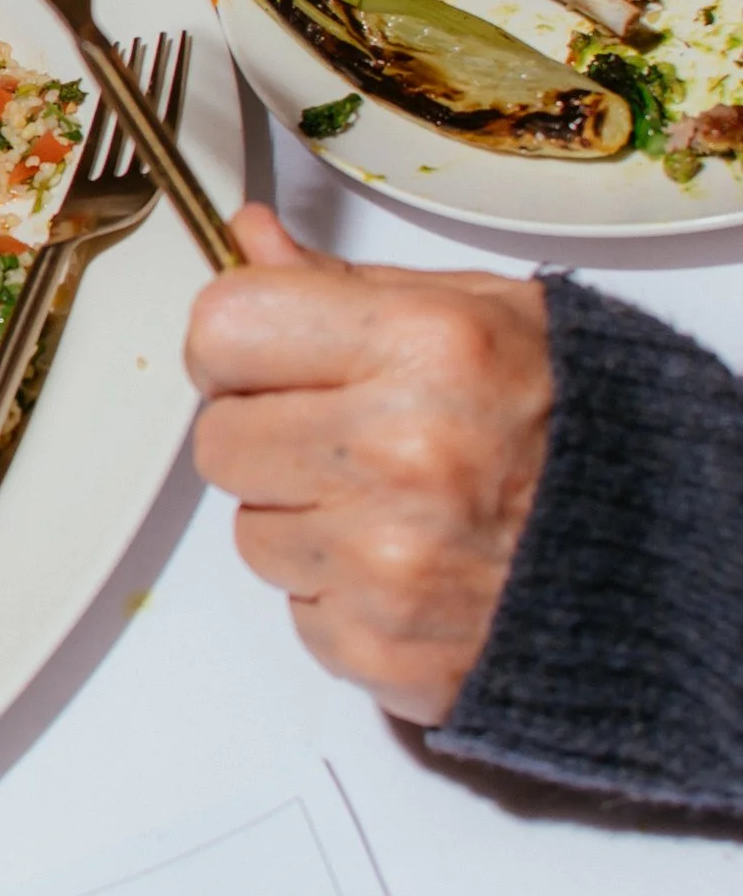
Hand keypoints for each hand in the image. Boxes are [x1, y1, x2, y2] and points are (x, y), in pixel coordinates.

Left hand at [188, 204, 551, 724]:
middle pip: (221, 439)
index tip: (264, 352)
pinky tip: (413, 563)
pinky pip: (297, 611)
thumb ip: (348, 287)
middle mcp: (402, 457)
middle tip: (349, 432)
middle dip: (268, 432)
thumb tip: (250, 245)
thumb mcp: (482, 316)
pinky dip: (341, 593)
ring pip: (251, 532)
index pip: (225, 327)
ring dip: (304, 518)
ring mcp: (389, 564)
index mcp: (425, 351)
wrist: (674, 563)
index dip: (237, 341)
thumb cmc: (586, 432)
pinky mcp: (383, 649)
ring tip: (397, 502)